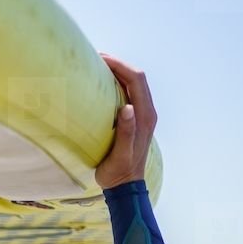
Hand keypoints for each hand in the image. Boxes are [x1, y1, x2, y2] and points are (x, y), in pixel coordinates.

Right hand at [95, 53, 156, 189]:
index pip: (136, 81)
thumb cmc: (119, 171)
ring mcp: (142, 115)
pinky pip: (129, 93)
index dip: (120, 66)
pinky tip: (103, 83)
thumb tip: (127, 108)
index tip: (100, 59)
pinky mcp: (135, 119)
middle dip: (118, 64)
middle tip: (96, 58)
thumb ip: (126, 131)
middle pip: (136, 77)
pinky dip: (117, 82)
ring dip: (118, 71)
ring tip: (98, 66)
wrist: (125, 185)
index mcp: (144, 117)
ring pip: (134, 83)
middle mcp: (146, 112)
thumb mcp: (121, 154)